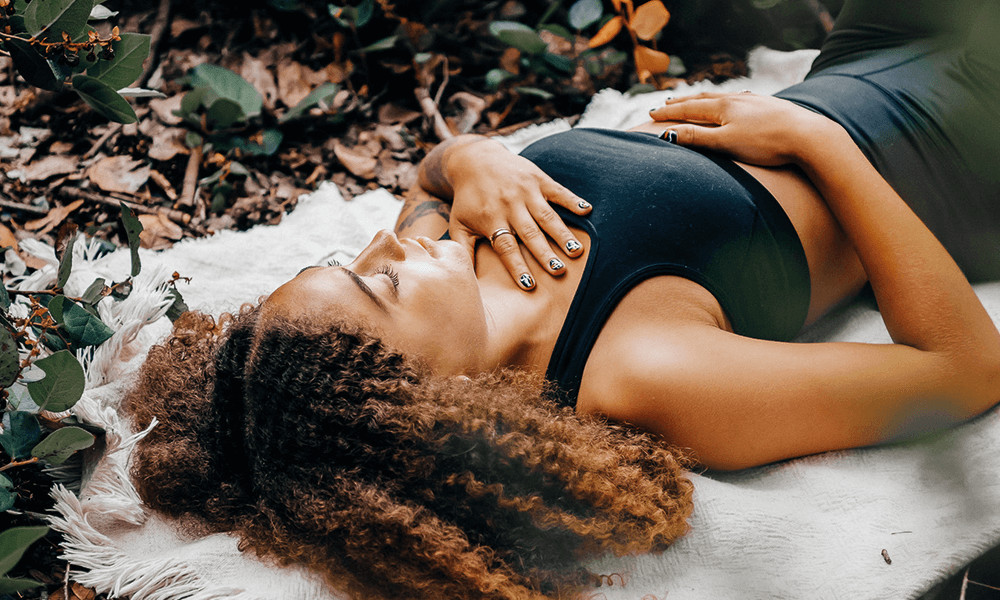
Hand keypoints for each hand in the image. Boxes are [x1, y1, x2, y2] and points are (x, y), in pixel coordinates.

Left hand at [445, 138, 589, 289]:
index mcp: (491, 219)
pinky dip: (572, 200)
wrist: (474, 159)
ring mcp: (525, 191)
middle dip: (545, 253)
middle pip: (530, 234)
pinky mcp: (537, 178)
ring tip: (577, 251)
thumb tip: (462, 278)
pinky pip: (557, 191)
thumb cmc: (467, 198)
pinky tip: (587, 210)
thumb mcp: (459, 223)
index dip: (517, 266)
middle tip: (559, 271)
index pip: (506, 247)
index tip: (530, 285)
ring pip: (546, 216)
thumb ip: (462, 250)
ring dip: (562, 234)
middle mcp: (509, 205)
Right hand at [648, 92, 838, 166]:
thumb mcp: (726, 143)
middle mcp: (737, 99)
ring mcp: (755, 101)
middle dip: (682, 102)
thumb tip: (670, 134)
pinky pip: (740, 101)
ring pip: (722, 98)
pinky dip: (725, 102)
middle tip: (666, 103)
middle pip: (703, 99)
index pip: (688, 109)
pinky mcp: (770, 107)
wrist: (808, 137)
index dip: (668, 113)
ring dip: (704, 100)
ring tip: (695, 101)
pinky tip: (732, 104)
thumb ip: (698, 138)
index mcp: (723, 107)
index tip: (651, 113)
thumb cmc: (766, 143)